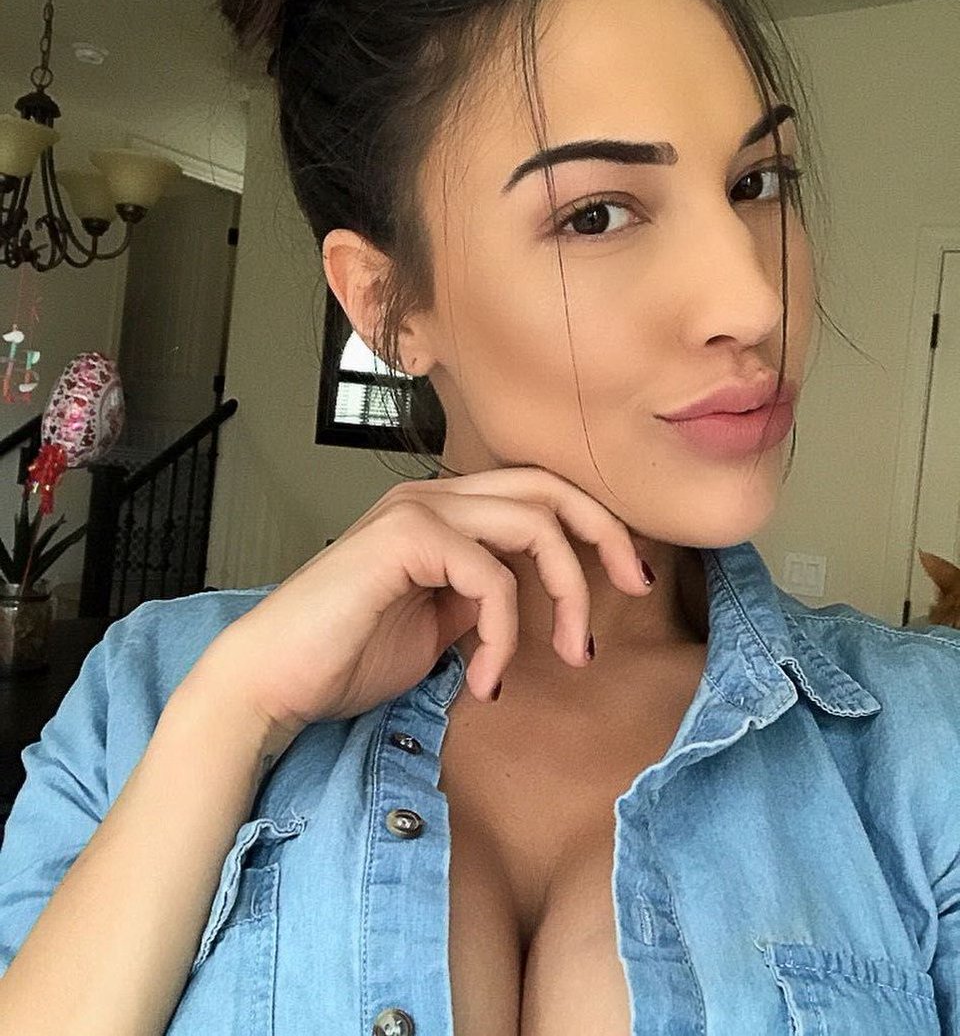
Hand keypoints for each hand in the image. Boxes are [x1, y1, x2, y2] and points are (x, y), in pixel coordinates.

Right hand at [186, 467, 654, 738]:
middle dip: (607, 537)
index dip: (596, 529)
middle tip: (634, 592)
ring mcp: (417, 510)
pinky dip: (504, 633)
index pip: (540, 493)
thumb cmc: (346, 656)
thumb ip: (481, 597)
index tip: (629, 583)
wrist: (271, 681)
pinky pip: (491, 576)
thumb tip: (529, 596)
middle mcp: (432, 496)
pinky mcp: (404, 537)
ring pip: (534, 524)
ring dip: (567, 595)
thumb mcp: (439, 625)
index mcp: (444, 510)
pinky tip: (485, 680)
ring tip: (568, 657)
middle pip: (551, 489)